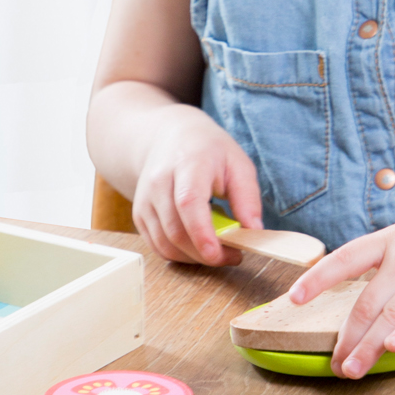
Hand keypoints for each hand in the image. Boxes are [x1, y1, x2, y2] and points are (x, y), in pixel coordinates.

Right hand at [130, 104, 263, 265]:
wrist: (170, 137)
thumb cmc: (208, 150)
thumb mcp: (238, 163)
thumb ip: (247, 197)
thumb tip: (254, 231)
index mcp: (187, 163)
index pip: (188, 202)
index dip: (201, 233)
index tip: (218, 254)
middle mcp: (159, 181)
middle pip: (176, 230)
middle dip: (205, 253)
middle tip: (234, 255)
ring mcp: (145, 199)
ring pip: (165, 243)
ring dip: (194, 258)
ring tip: (218, 251)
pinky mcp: (140, 214)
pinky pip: (157, 246)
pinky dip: (180, 255)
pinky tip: (198, 248)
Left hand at [286, 187, 394, 376]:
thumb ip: (394, 264)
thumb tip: (372, 302)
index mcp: (392, 241)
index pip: (346, 258)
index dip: (318, 277)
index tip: (293, 298)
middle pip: (366, 301)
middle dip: (346, 337)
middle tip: (335, 364)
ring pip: (390, 315)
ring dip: (367, 346)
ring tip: (352, 370)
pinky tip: (391, 347)